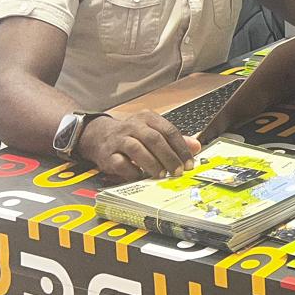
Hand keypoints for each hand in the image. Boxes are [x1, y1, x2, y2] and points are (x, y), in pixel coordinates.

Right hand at [76, 111, 200, 179]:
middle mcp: (133, 126)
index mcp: (148, 118)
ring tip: (161, 175)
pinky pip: (120, 163)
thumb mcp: (152, 131)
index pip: (169, 131)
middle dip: (168, 157)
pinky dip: (132, 171)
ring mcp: (119, 139)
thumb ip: (173, 139)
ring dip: (151, 163)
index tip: (189, 163)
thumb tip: (196, 146)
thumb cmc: (131, 135)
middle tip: (177, 171)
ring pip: (137, 149)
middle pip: (154, 139)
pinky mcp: (107, 154)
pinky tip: (140, 176)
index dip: (181, 148)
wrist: (99, 134)